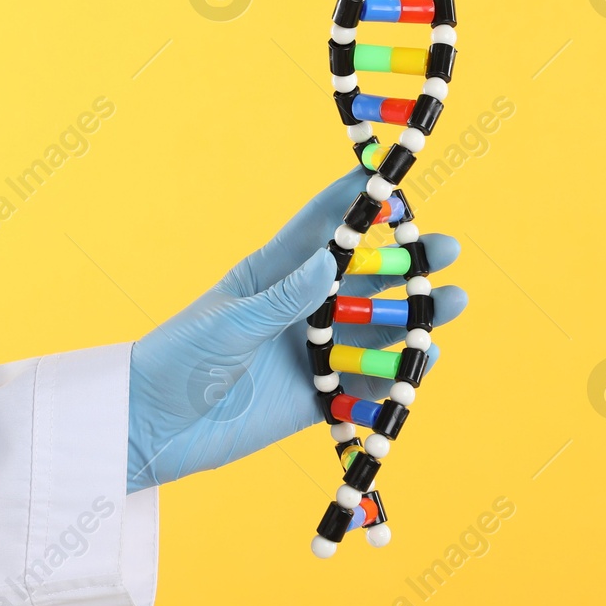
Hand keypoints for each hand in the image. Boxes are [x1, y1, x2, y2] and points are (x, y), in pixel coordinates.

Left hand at [127, 168, 466, 491]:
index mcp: (272, 274)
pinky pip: (364, 386)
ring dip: (415, 317)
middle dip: (408, 263)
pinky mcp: (313, 398)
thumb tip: (331, 261)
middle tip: (449, 248)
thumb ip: (283, 298)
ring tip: (456, 301)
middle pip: (364, 279)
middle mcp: (299, 308)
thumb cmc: (177, 361)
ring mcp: (309, 353)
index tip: (394, 176)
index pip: (322, 228)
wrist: (149, 429)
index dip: (357, 201)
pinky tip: (426, 363)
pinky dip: (395, 377)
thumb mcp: (229, 324)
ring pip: (375, 330)